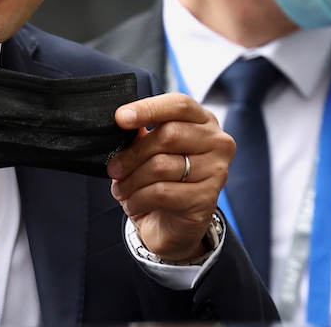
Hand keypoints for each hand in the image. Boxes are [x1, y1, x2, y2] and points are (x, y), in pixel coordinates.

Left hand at [107, 93, 233, 261]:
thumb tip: (124, 120)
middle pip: (169, 134)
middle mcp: (217, 142)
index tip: (120, 118)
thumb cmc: (162, 180)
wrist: (173, 226)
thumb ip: (142, 134)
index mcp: (203, 121)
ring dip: (131, 180)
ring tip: (120, 190)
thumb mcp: (150, 151)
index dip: (148, 109)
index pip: (179, 105)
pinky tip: (132, 203)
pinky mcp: (207, 198)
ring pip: (162, 166)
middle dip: (133, 153)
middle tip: (113, 169)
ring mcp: (216, 170)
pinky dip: (139, 198)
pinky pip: (162, 192)